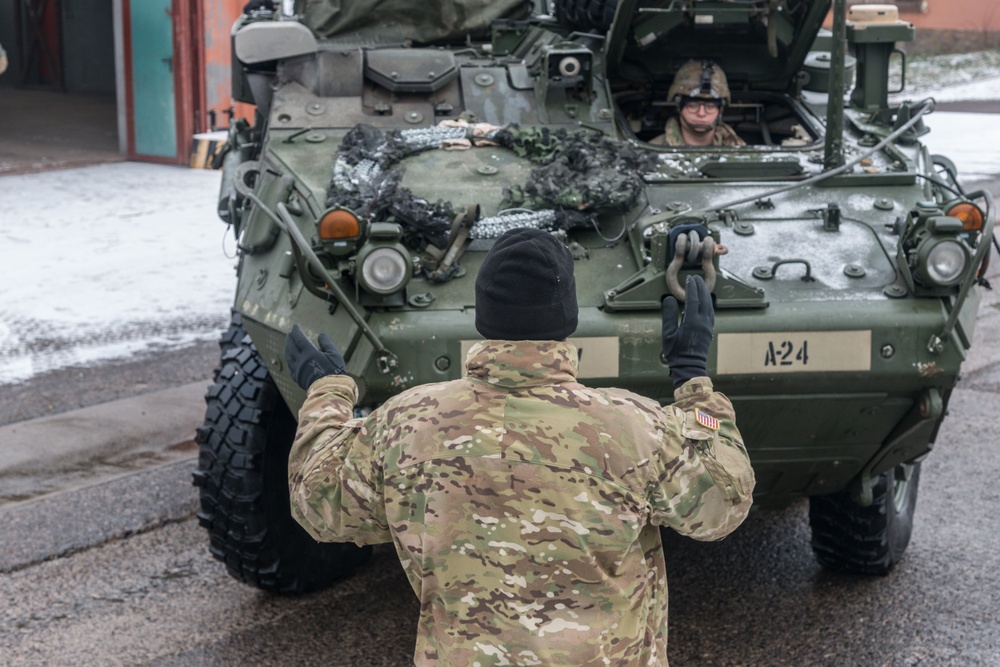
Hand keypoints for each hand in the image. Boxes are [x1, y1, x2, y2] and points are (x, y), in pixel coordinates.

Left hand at [283, 324, 346, 389]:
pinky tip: (290, 359)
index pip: (299, 338)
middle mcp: (301, 360)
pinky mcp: (297, 378)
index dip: (296, 331)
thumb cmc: (335, 371)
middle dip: (290, 338)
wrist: (331, 390)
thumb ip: (327, 343)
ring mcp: (297, 370)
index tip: (295, 326)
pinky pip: (290, 366)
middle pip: (291, 346)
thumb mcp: (334, 354)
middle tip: (291, 333)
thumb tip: (321, 334)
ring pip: (288, 356)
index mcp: (309, 353)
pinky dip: (289, 359)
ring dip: (287, 348)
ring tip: (288, 344)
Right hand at [662, 274, 713, 388]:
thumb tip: (668, 299)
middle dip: (700, 287)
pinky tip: (705, 300)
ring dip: (705, 294)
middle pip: (704, 300)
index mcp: (692, 322)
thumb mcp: (668, 335)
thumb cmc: (676, 352)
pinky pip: (711, 313)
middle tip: (695, 278)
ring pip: (709, 305)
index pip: (693, 300)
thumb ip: (668, 315)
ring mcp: (708, 326)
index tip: (689, 279)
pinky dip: (708, 303)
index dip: (692, 288)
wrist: (689, 367)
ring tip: (700, 285)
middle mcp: (703, 322)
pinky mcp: (709, 330)